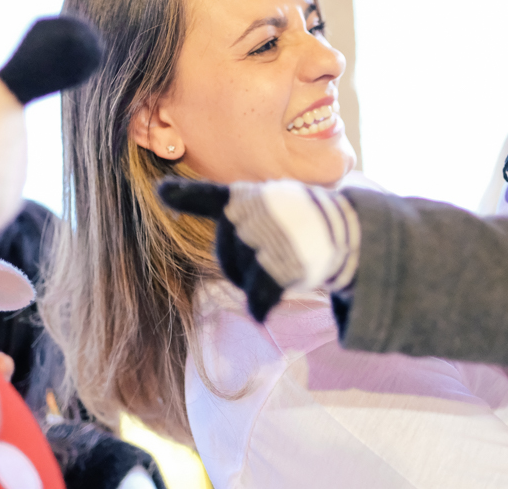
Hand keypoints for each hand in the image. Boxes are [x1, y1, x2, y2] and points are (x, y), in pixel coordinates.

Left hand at [158, 178, 360, 321]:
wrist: (347, 231)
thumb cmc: (298, 219)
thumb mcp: (265, 202)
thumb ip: (230, 209)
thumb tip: (164, 195)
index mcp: (245, 198)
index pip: (209, 197)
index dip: (184, 196)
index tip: (161, 193)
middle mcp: (251, 216)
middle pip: (226, 255)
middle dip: (240, 264)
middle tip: (269, 257)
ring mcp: (265, 241)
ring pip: (241, 278)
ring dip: (258, 282)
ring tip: (286, 267)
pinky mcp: (279, 267)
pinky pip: (258, 297)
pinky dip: (259, 307)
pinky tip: (261, 314)